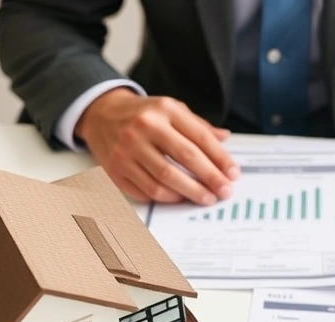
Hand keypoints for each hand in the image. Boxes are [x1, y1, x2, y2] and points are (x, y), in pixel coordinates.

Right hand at [74, 88, 239, 204]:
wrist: (101, 114)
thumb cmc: (143, 114)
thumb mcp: (171, 109)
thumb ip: (198, 126)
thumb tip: (225, 139)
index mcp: (164, 110)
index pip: (199, 137)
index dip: (220, 158)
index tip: (233, 174)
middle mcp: (144, 127)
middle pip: (185, 158)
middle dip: (209, 178)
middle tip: (224, 191)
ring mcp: (127, 149)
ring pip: (165, 179)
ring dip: (189, 192)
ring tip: (205, 197)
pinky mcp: (115, 168)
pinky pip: (145, 190)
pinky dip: (165, 197)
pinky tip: (178, 197)